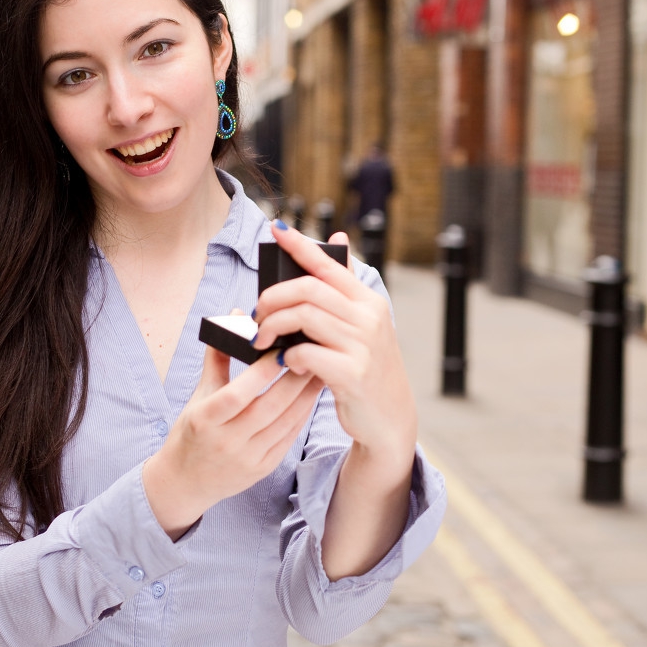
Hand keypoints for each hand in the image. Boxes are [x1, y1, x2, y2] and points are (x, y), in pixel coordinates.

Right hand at [143, 339, 323, 538]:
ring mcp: (248, 458)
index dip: (261, 372)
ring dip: (305, 396)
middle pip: (269, 408)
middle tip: (313, 353)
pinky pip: (289, 437)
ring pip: (285, 422)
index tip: (281, 349)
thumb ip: (218, 357)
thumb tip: (234, 316)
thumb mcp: (198, 394)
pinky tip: (311, 396)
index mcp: (205, 420)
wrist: (185, 481)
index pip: (238, 394)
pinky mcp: (263, 468)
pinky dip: (302, 414)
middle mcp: (227, 442)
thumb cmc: (192, 432)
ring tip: (320, 370)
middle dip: (294, 379)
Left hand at [252, 222, 416, 479]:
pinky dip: (287, 356)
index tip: (276, 228)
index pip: (328, 264)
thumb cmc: (366, 368)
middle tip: (258, 314)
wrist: (388, 417)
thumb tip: (338, 236)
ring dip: (273, 326)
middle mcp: (369, 317)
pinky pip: (305, 353)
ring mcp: (362, 344)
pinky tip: (285, 363)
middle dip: (273, 297)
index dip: (300, 245)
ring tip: (262, 339)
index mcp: (368, 301)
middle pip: (308, 289)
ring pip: (303, 316)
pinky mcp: (352, 373)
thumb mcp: (363, 324)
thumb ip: (344, 286)